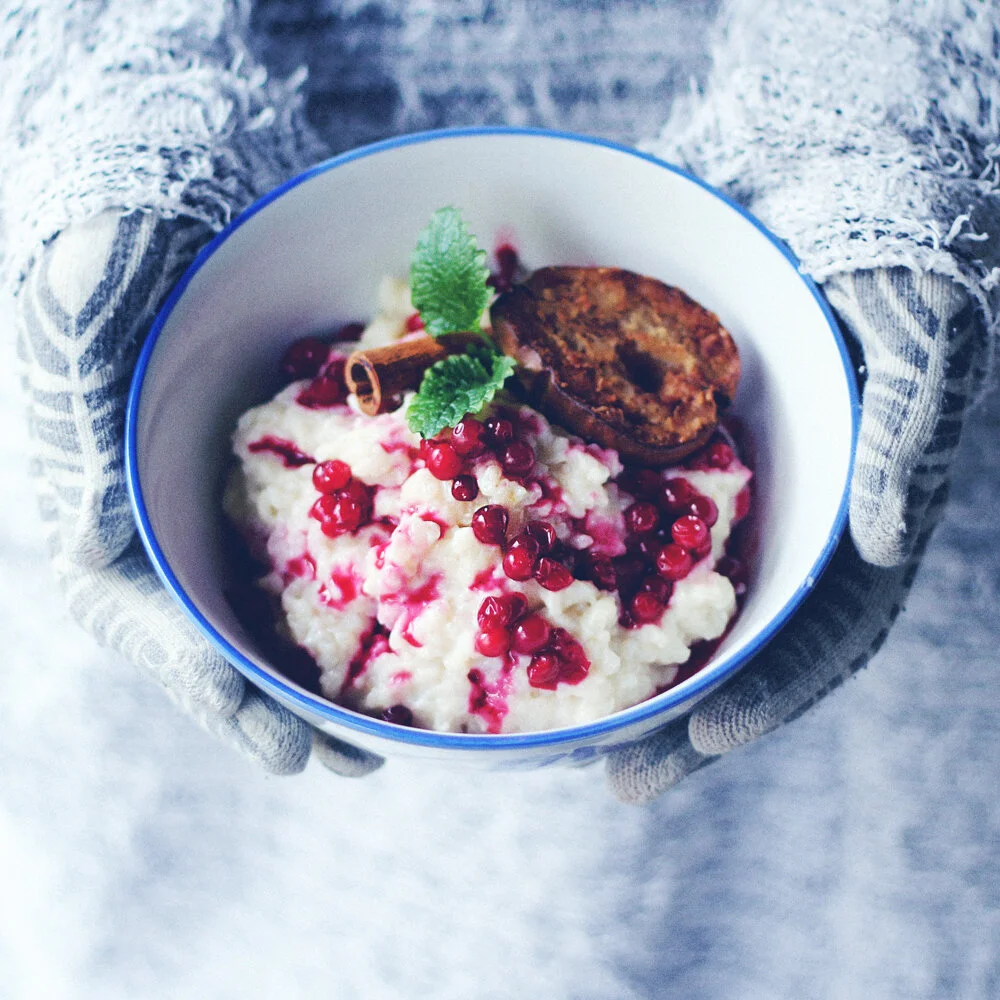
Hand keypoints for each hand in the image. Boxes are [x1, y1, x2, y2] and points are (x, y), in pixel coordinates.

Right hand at [15, 209, 383, 776]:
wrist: (167, 204)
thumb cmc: (108, 240)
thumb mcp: (83, 290)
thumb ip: (80, 390)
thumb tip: (88, 540)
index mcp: (95, 493)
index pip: (140, 616)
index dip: (208, 685)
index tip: (280, 746)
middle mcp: (157, 513)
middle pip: (212, 632)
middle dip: (280, 704)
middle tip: (357, 759)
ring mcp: (215, 497)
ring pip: (264, 600)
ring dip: (325, 667)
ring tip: (398, 730)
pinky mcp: (272, 473)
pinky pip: (313, 541)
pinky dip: (360, 584)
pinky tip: (425, 613)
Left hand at [605, 0, 997, 802]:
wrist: (814, 159)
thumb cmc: (887, 236)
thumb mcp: (921, 320)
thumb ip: (912, 422)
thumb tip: (887, 537)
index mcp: (844, 503)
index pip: (821, 625)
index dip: (769, 695)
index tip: (696, 751)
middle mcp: (773, 502)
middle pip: (725, 626)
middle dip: (671, 702)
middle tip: (606, 770)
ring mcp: (706, 472)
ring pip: (653, 575)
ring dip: (601, 643)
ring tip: (540, 714)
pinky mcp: (648, 428)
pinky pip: (601, 495)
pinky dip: (558, 538)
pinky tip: (501, 572)